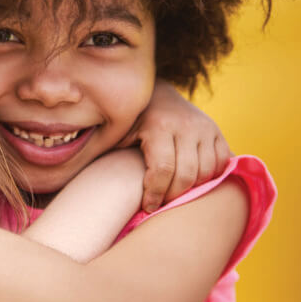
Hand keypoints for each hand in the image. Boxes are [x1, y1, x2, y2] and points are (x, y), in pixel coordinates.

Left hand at [118, 80, 231, 211]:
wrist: (156, 94)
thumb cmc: (129, 121)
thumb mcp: (116, 132)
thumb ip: (106, 151)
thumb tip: (78, 177)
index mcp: (158, 125)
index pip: (163, 170)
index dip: (155, 194)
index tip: (148, 207)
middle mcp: (186, 125)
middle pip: (187, 175)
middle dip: (173, 196)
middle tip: (161, 205)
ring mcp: (204, 127)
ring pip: (207, 172)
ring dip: (192, 189)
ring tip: (174, 194)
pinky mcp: (216, 131)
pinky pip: (221, 163)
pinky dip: (210, 178)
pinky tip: (192, 183)